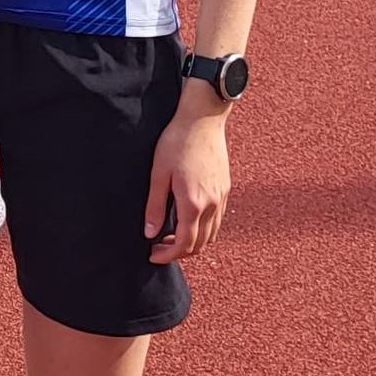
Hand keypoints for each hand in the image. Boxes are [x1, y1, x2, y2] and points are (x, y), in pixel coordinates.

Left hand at [142, 89, 231, 264]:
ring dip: (193, 242)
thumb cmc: (176, 142)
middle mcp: (212, 204)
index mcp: (193, 203)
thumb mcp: (158, 174)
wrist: (202, 119)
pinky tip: (189, 218)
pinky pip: (218, 219)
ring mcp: (222, 197)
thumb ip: (154, 206)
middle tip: (159, 246)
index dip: (168, 255)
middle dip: (179, 252)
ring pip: (212, 234)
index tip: (153, 255)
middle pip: (200, 244)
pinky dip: (204, 229)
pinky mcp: (225, 188)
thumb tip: (149, 233)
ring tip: (172, 235)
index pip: (184, 244)